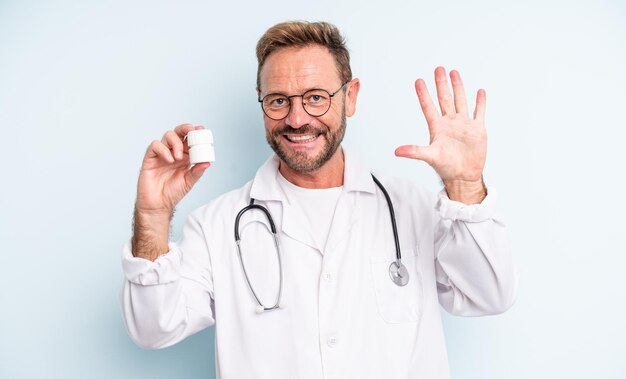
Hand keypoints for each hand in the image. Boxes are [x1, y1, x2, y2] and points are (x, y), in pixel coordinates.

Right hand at [135, 123, 209, 215]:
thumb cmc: (172, 193)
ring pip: (167, 136)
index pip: (189, 139)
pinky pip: (155, 146)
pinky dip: (163, 150)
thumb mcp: (189, 181)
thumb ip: (197, 171)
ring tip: (179, 157)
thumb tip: (207, 162)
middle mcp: (173, 152)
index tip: (201, 129)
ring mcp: (161, 154)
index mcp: (184, 156)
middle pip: (178, 133)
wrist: (158, 204)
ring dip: (176, 142)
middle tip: (192, 131)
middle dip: (185, 129)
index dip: (195, 132)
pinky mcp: (150, 158)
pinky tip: (169, 159)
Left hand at [395, 67, 486, 202]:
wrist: (464, 176)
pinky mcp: (477, 129)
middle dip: (441, 83)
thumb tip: (396, 151)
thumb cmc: (445, 168)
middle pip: (445, 98)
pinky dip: (480, 102)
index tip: (418, 81)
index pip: (428, 106)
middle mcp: (450, 123)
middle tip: (438, 68)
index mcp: (437, 127)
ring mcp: (464, 125)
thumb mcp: (430, 157)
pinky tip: (480, 91)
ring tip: (454, 72)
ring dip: (458, 87)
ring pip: (460, 101)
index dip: (423, 94)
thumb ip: (414, 152)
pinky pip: (479, 112)